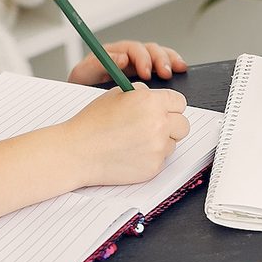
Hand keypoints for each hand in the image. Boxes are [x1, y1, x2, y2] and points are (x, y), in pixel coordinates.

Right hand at [65, 84, 189, 185]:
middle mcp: (159, 124)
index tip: (164, 110)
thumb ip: (142, 94)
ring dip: (162, 142)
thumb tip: (157, 97)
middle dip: (171, 124)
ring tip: (136, 140)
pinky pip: (162, 160)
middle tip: (154, 126)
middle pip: (183, 124)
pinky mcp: (154, 167)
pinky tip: (132, 153)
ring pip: (174, 143)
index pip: (179, 102)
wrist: (77, 152)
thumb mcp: (116, 95)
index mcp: (151, 102)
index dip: (170, 106)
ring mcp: (158, 148)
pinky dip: (151, 157)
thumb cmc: (92, 123)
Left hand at [68, 41, 187, 85]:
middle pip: (149, 50)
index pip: (131, 49)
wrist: (85, 108)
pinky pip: (166, 66)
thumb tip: (121, 58)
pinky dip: (175, 66)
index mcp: (113, 55)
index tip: (145, 72)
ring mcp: (141, 66)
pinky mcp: (150, 77)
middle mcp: (129, 58)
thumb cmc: (83, 92)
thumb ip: (95, 65)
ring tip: (176, 71)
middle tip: (165, 74)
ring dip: (169, 61)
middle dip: (159, 60)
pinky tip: (181, 71)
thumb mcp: (83, 77)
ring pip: (160, 55)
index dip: (141, 58)